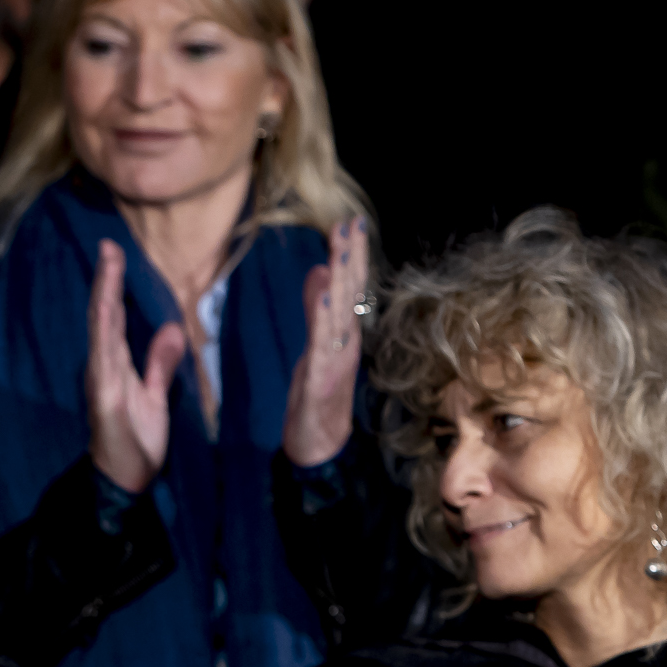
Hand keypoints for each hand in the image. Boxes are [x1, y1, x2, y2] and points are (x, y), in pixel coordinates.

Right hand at [86, 239, 184, 493]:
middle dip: (106, 281)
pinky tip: (106, 315)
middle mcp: (104, 367)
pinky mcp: (104, 400)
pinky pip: (104, 362)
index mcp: (116, 364)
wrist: (124, 480)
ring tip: (107, 269)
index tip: (116, 252)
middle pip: (103, 316)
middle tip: (109, 247)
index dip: (114, 284)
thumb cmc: (136, 440)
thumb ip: (160, 363)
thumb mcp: (155, 396)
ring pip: (101, 332)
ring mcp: (101, 382)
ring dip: (103, 299)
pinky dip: (104, 336)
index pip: (114, 317)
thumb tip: (173, 327)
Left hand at [282, 216, 369, 467]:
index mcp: (342, 330)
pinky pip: (324, 345)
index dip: (352, 254)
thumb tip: (320, 271)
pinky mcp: (322, 378)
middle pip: (350, 293)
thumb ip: (317, 309)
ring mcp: (336, 359)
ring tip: (339, 250)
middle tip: (351, 223)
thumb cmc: (317, 394)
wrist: (319, 444)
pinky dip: (323, 320)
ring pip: (340, 314)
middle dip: (351, 257)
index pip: (349, 286)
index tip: (351, 221)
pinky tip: (323, 296)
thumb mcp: (315, 345)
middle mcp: (344, 340)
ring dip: (341, 282)